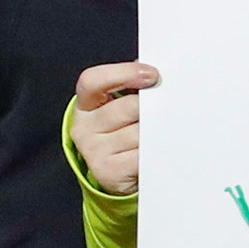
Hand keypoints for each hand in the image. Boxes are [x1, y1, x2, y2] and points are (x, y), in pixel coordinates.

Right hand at [71, 62, 156, 195]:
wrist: (117, 176)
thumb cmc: (122, 134)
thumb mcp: (119, 107)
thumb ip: (132, 87)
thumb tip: (154, 71)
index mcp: (85, 105)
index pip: (93, 81)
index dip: (123, 74)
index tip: (152, 75)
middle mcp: (83, 127)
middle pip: (127, 106)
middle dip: (151, 107)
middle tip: (164, 111)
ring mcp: (93, 151)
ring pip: (139, 133)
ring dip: (155, 133)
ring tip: (158, 135)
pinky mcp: (108, 171)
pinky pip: (142, 155)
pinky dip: (154, 152)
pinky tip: (155, 151)